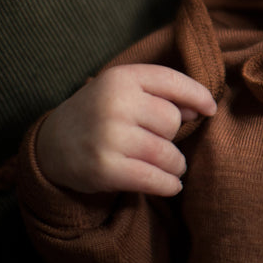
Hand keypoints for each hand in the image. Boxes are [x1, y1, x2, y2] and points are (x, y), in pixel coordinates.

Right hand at [35, 64, 216, 196]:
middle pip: (172, 121)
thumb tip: (199, 109)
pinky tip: (171, 184)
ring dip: (176, 164)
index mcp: (122, 77)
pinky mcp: (104, 169)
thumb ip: (161, 93)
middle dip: (173, 135)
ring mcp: (109, 137)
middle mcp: (115, 103)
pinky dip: (168, 184)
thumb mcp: (124, 90)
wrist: (52, 144)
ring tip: (171, 165)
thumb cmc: (100, 113)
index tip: (210, 109)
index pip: (173, 81)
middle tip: (159, 140)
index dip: (198, 96)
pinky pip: (152, 179)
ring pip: (167, 153)